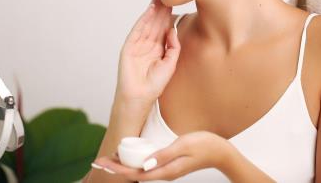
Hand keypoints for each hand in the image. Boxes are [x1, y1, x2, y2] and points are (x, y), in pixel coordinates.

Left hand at [92, 131, 229, 180]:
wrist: (221, 153)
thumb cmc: (204, 146)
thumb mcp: (183, 146)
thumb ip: (164, 155)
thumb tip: (144, 164)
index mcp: (165, 170)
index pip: (136, 173)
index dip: (118, 169)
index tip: (103, 163)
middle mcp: (164, 173)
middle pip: (135, 174)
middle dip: (116, 168)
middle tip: (99, 161)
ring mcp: (166, 171)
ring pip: (140, 171)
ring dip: (124, 166)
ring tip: (110, 158)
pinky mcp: (169, 165)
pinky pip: (147, 167)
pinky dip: (135, 162)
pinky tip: (130, 156)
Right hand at [114, 0, 179, 105]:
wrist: (140, 97)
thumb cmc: (154, 85)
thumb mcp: (170, 64)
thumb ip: (173, 47)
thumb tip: (173, 30)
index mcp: (157, 48)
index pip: (163, 27)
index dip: (168, 15)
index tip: (175, 1)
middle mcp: (147, 44)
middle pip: (155, 22)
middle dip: (161, 8)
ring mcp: (137, 44)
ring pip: (147, 23)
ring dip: (153, 10)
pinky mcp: (129, 47)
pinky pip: (137, 30)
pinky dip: (143, 20)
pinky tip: (150, 11)